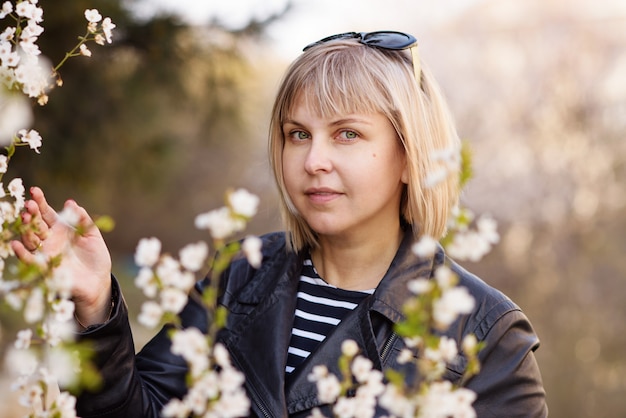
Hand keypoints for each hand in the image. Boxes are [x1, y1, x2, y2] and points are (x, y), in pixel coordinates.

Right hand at [11, 186, 112, 326]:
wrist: (98, 281)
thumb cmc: (95, 258)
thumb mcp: (93, 235)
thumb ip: (84, 219)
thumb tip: (71, 203)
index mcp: (61, 230)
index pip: (47, 214)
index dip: (41, 203)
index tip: (34, 190)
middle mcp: (50, 240)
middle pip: (37, 224)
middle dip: (32, 213)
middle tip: (29, 204)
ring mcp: (46, 253)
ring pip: (31, 239)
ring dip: (26, 228)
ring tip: (25, 217)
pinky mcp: (45, 268)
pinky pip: (30, 260)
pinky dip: (22, 252)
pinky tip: (15, 243)